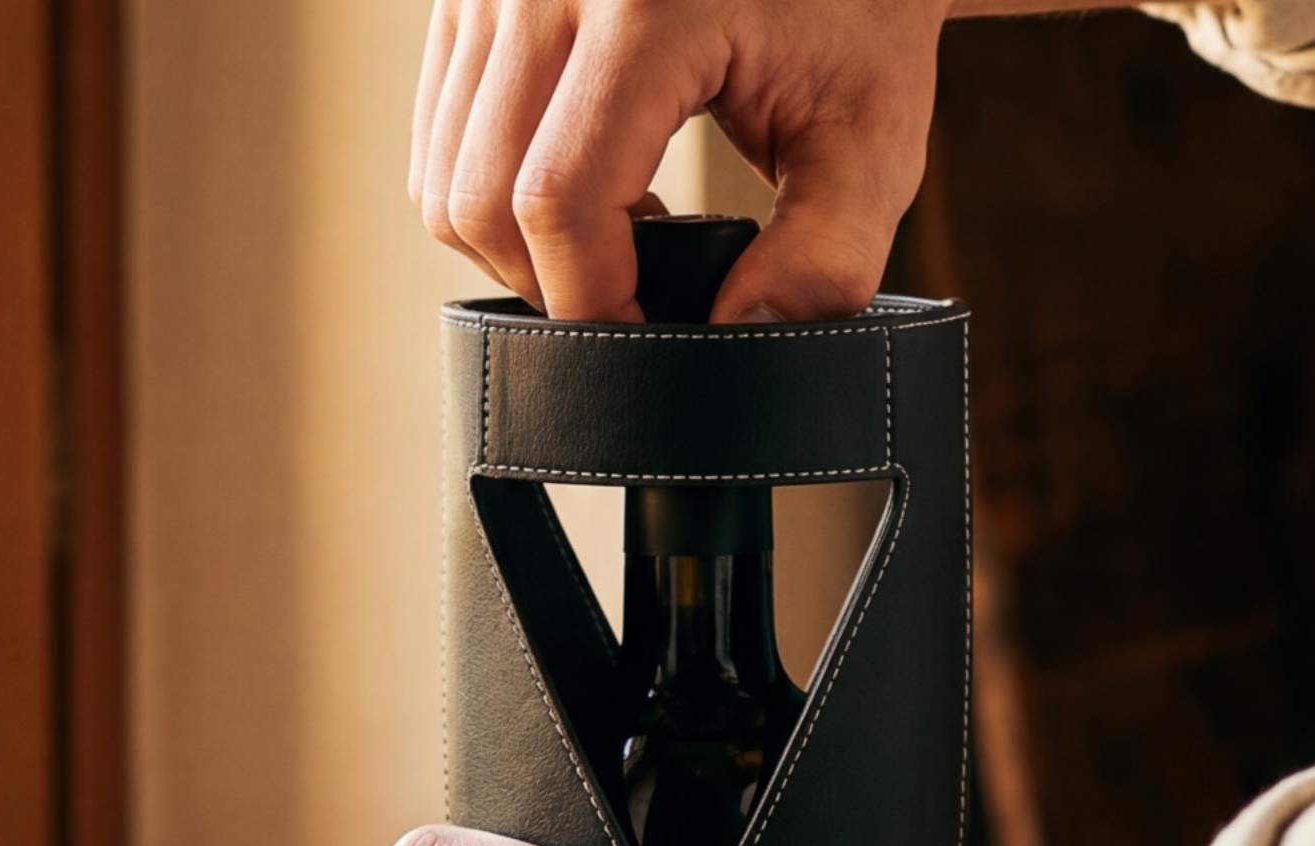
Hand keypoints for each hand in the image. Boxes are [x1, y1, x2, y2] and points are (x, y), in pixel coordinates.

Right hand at [410, 0, 949, 320]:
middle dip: (552, 286)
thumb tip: (740, 342)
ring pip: (443, 179)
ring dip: (521, 246)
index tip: (654, 341)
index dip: (595, 307)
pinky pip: (442, 137)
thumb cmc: (852, 13)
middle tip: (639, 292)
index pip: (558, 201)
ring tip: (623, 229)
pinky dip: (498, 193)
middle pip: (480, 201)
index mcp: (642, 3)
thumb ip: (825, 258)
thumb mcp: (871, 136)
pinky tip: (592, 176)